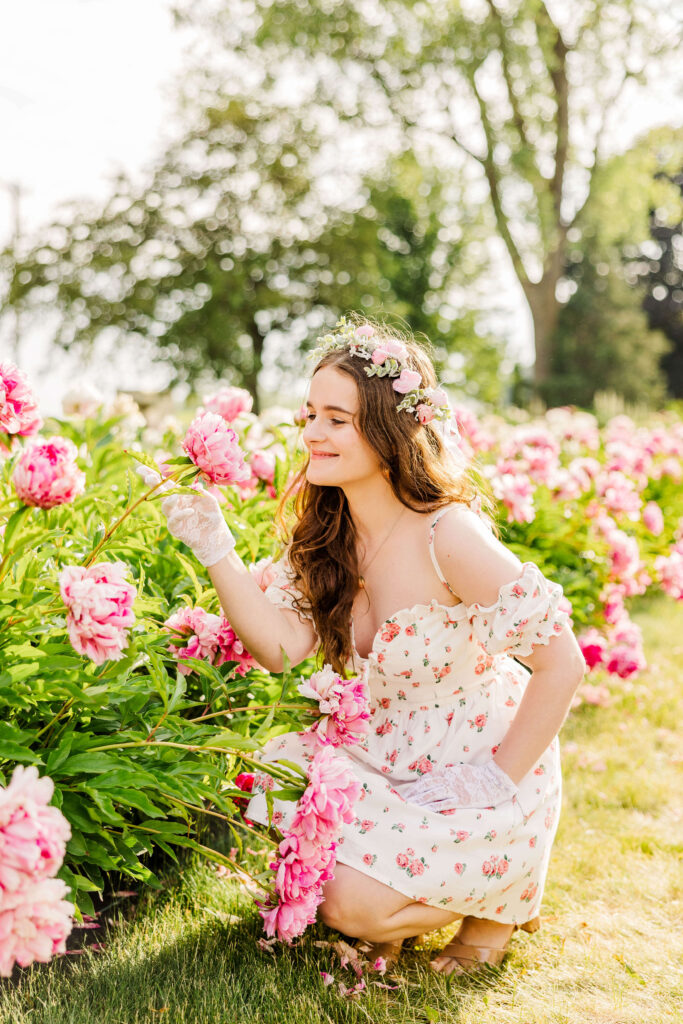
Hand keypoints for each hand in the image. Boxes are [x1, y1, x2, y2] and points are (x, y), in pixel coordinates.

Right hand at [136, 464, 235, 567]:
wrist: (215, 536)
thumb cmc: (212, 517)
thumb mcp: (211, 503)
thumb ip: (204, 494)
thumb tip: (196, 486)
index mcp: (181, 494)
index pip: (166, 483)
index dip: (153, 475)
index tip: (141, 468)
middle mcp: (174, 504)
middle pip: (160, 493)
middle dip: (153, 485)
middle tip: (148, 477)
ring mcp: (174, 516)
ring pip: (165, 507)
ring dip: (168, 500)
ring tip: (175, 496)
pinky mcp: (176, 529)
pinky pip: (174, 521)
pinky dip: (181, 515)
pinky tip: (190, 511)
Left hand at [400, 760, 516, 811]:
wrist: (493, 779)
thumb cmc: (477, 776)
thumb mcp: (459, 771)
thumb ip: (446, 775)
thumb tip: (435, 780)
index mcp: (446, 773)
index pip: (425, 779)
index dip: (414, 787)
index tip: (405, 792)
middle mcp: (447, 780)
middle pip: (424, 787)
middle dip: (412, 794)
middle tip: (400, 801)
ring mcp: (453, 790)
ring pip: (430, 795)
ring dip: (418, 801)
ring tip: (407, 806)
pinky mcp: (459, 800)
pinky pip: (442, 804)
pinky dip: (431, 807)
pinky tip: (423, 810)